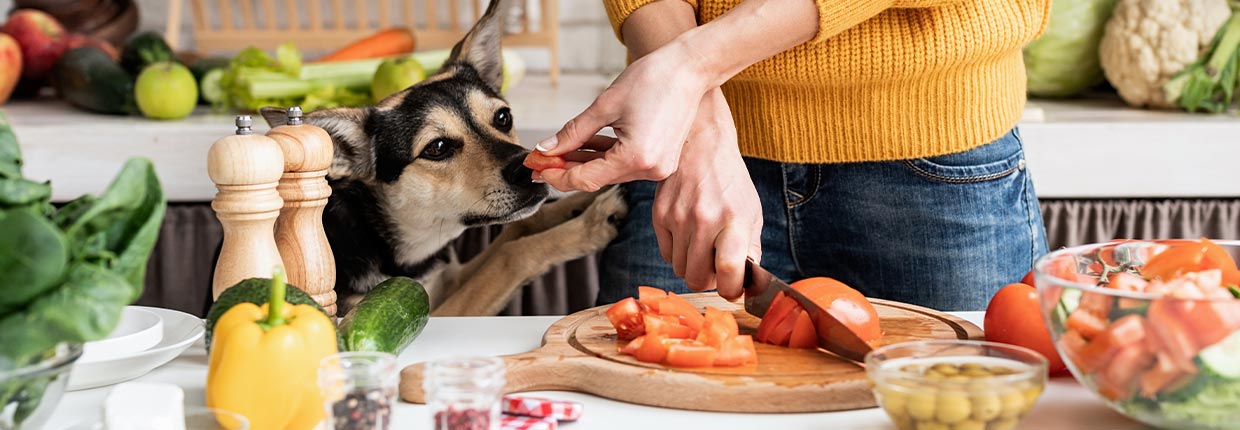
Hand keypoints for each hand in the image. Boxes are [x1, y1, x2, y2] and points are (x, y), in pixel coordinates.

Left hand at [534, 41, 712, 191]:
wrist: (690, 69)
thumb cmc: (654, 79)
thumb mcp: (605, 105)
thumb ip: (573, 132)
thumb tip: (547, 149)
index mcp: (636, 158)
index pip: (586, 179)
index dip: (557, 175)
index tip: (537, 167)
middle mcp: (650, 169)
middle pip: (598, 178)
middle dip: (567, 169)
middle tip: (541, 161)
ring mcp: (658, 167)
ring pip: (610, 172)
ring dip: (585, 162)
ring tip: (559, 152)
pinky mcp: (661, 159)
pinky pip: (625, 164)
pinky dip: (605, 156)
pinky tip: (585, 147)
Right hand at [654, 88, 761, 299]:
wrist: (701, 144)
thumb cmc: (730, 180)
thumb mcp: (751, 210)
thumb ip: (750, 247)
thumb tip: (746, 281)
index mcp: (733, 220)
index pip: (729, 271)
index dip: (731, 290)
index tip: (733, 288)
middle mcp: (704, 220)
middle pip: (698, 279)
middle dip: (709, 281)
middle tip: (716, 268)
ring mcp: (678, 218)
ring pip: (680, 270)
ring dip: (693, 266)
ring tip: (704, 248)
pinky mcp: (659, 215)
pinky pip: (667, 254)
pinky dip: (678, 253)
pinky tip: (689, 235)